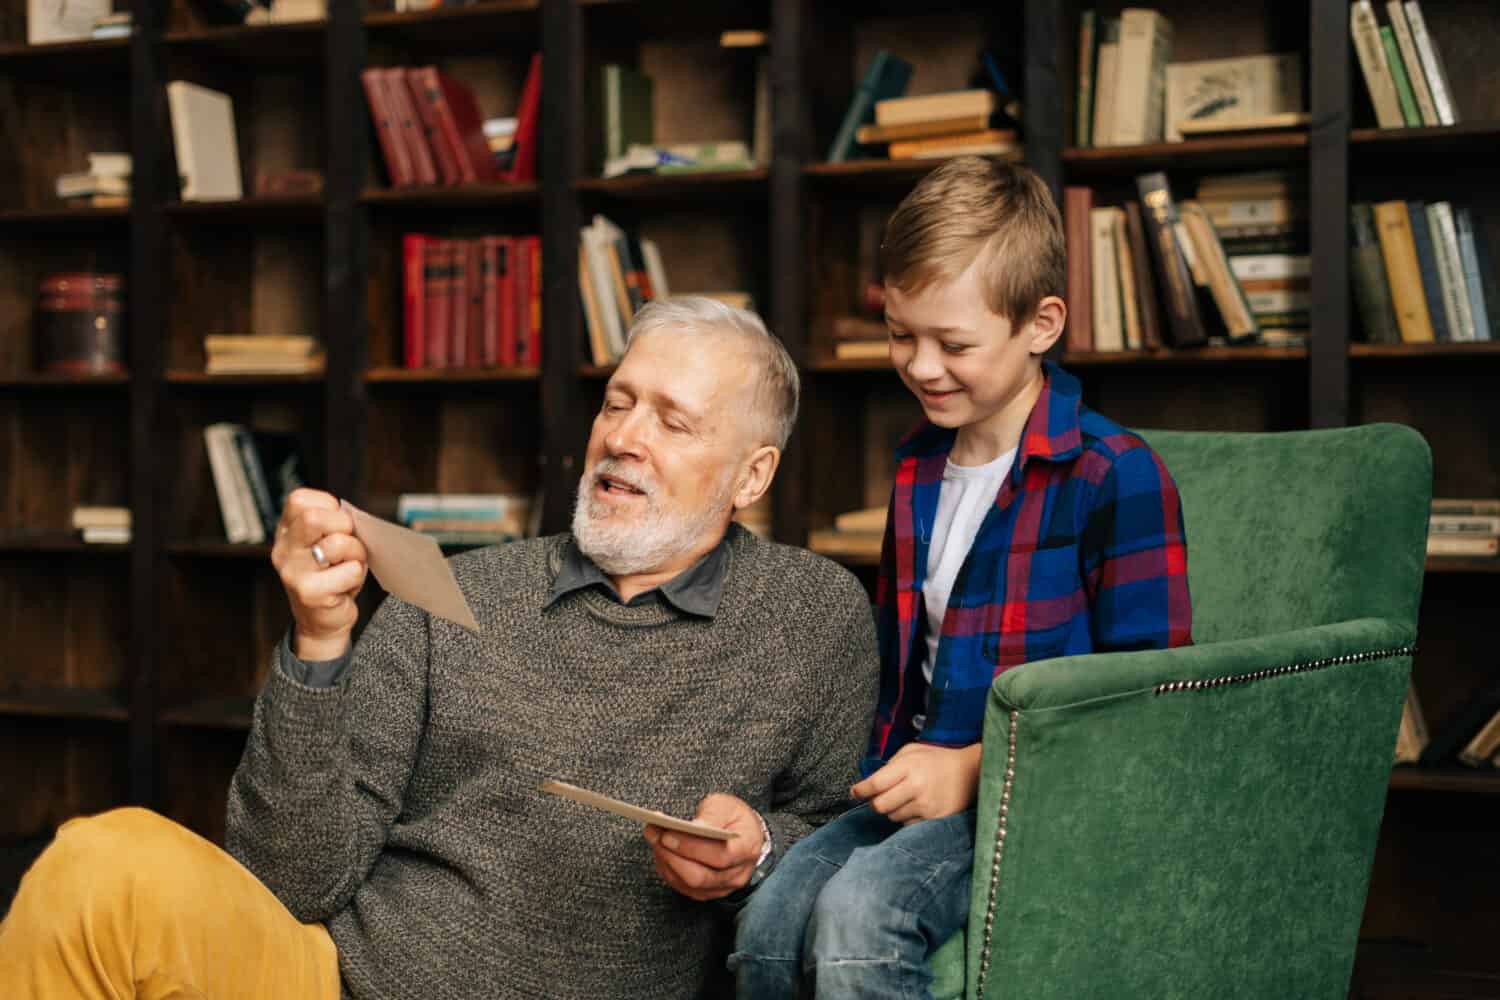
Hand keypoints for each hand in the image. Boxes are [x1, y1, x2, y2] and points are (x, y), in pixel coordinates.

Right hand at [271, 488, 367, 660]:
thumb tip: (354, 517)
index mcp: (286, 531)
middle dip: (343, 526)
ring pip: (339, 543)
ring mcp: (293, 572)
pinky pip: (350, 570)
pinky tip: (345, 585)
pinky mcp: (309, 593)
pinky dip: (357, 575)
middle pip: (314, 517)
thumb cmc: (331, 575)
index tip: (336, 525)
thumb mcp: (327, 541)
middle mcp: (283, 549)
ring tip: (348, 566)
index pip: (300, 500)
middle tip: (347, 544)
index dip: (329, 507)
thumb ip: (334, 523)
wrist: (323, 620)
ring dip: (356, 553)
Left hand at [644, 793, 764, 901]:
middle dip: (672, 856)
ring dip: (666, 861)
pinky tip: (661, 850)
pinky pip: (682, 887)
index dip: (691, 848)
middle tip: (655, 835)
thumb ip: (711, 816)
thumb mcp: (726, 806)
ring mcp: (721, 888)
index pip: (720, 856)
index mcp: (746, 850)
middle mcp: (736, 875)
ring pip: (688, 884)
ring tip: (654, 837)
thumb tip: (694, 826)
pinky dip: (667, 868)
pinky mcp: (706, 892)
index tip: (668, 834)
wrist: (743, 835)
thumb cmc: (734, 818)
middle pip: (699, 876)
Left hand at [850, 742, 981, 824]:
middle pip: (880, 806)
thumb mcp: (912, 751)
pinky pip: (908, 825)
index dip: (861, 791)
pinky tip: (916, 806)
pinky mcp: (934, 819)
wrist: (970, 773)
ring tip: (904, 798)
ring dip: (892, 810)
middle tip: (878, 798)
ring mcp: (926, 805)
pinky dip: (907, 818)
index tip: (854, 793)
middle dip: (875, 803)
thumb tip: (869, 782)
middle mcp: (916, 787)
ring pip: (893, 817)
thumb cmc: (936, 759)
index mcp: (909, 767)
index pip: (876, 784)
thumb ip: (890, 765)